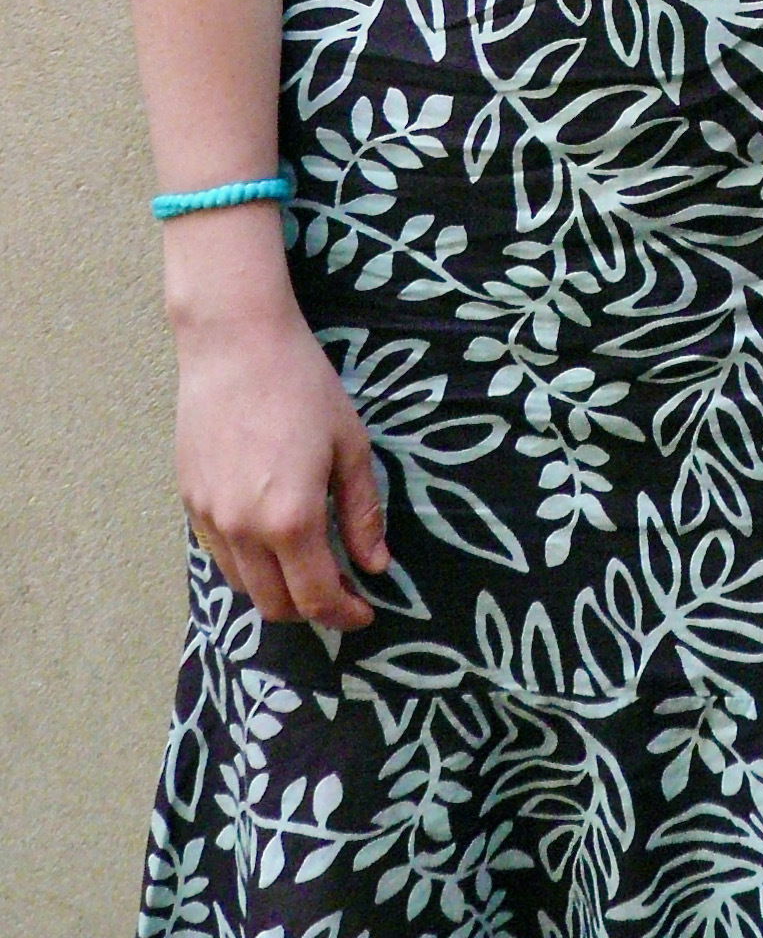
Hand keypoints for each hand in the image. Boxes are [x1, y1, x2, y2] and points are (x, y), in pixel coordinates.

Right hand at [175, 299, 390, 628]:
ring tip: (308, 567)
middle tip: (341, 592)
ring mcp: (211, 518)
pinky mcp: (190, 502)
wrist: (236, 345)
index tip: (364, 612)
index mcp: (291, 519)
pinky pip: (220, 556)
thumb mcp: (350, 446)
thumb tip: (376, 566)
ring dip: (278, 591)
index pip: (317, 597)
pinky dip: (249, 565)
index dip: (344, 614)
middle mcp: (244, 530)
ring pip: (244, 587)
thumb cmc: (303, 386)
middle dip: (312, 610)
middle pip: (275, 606)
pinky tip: (272, 539)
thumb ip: (362, 514)